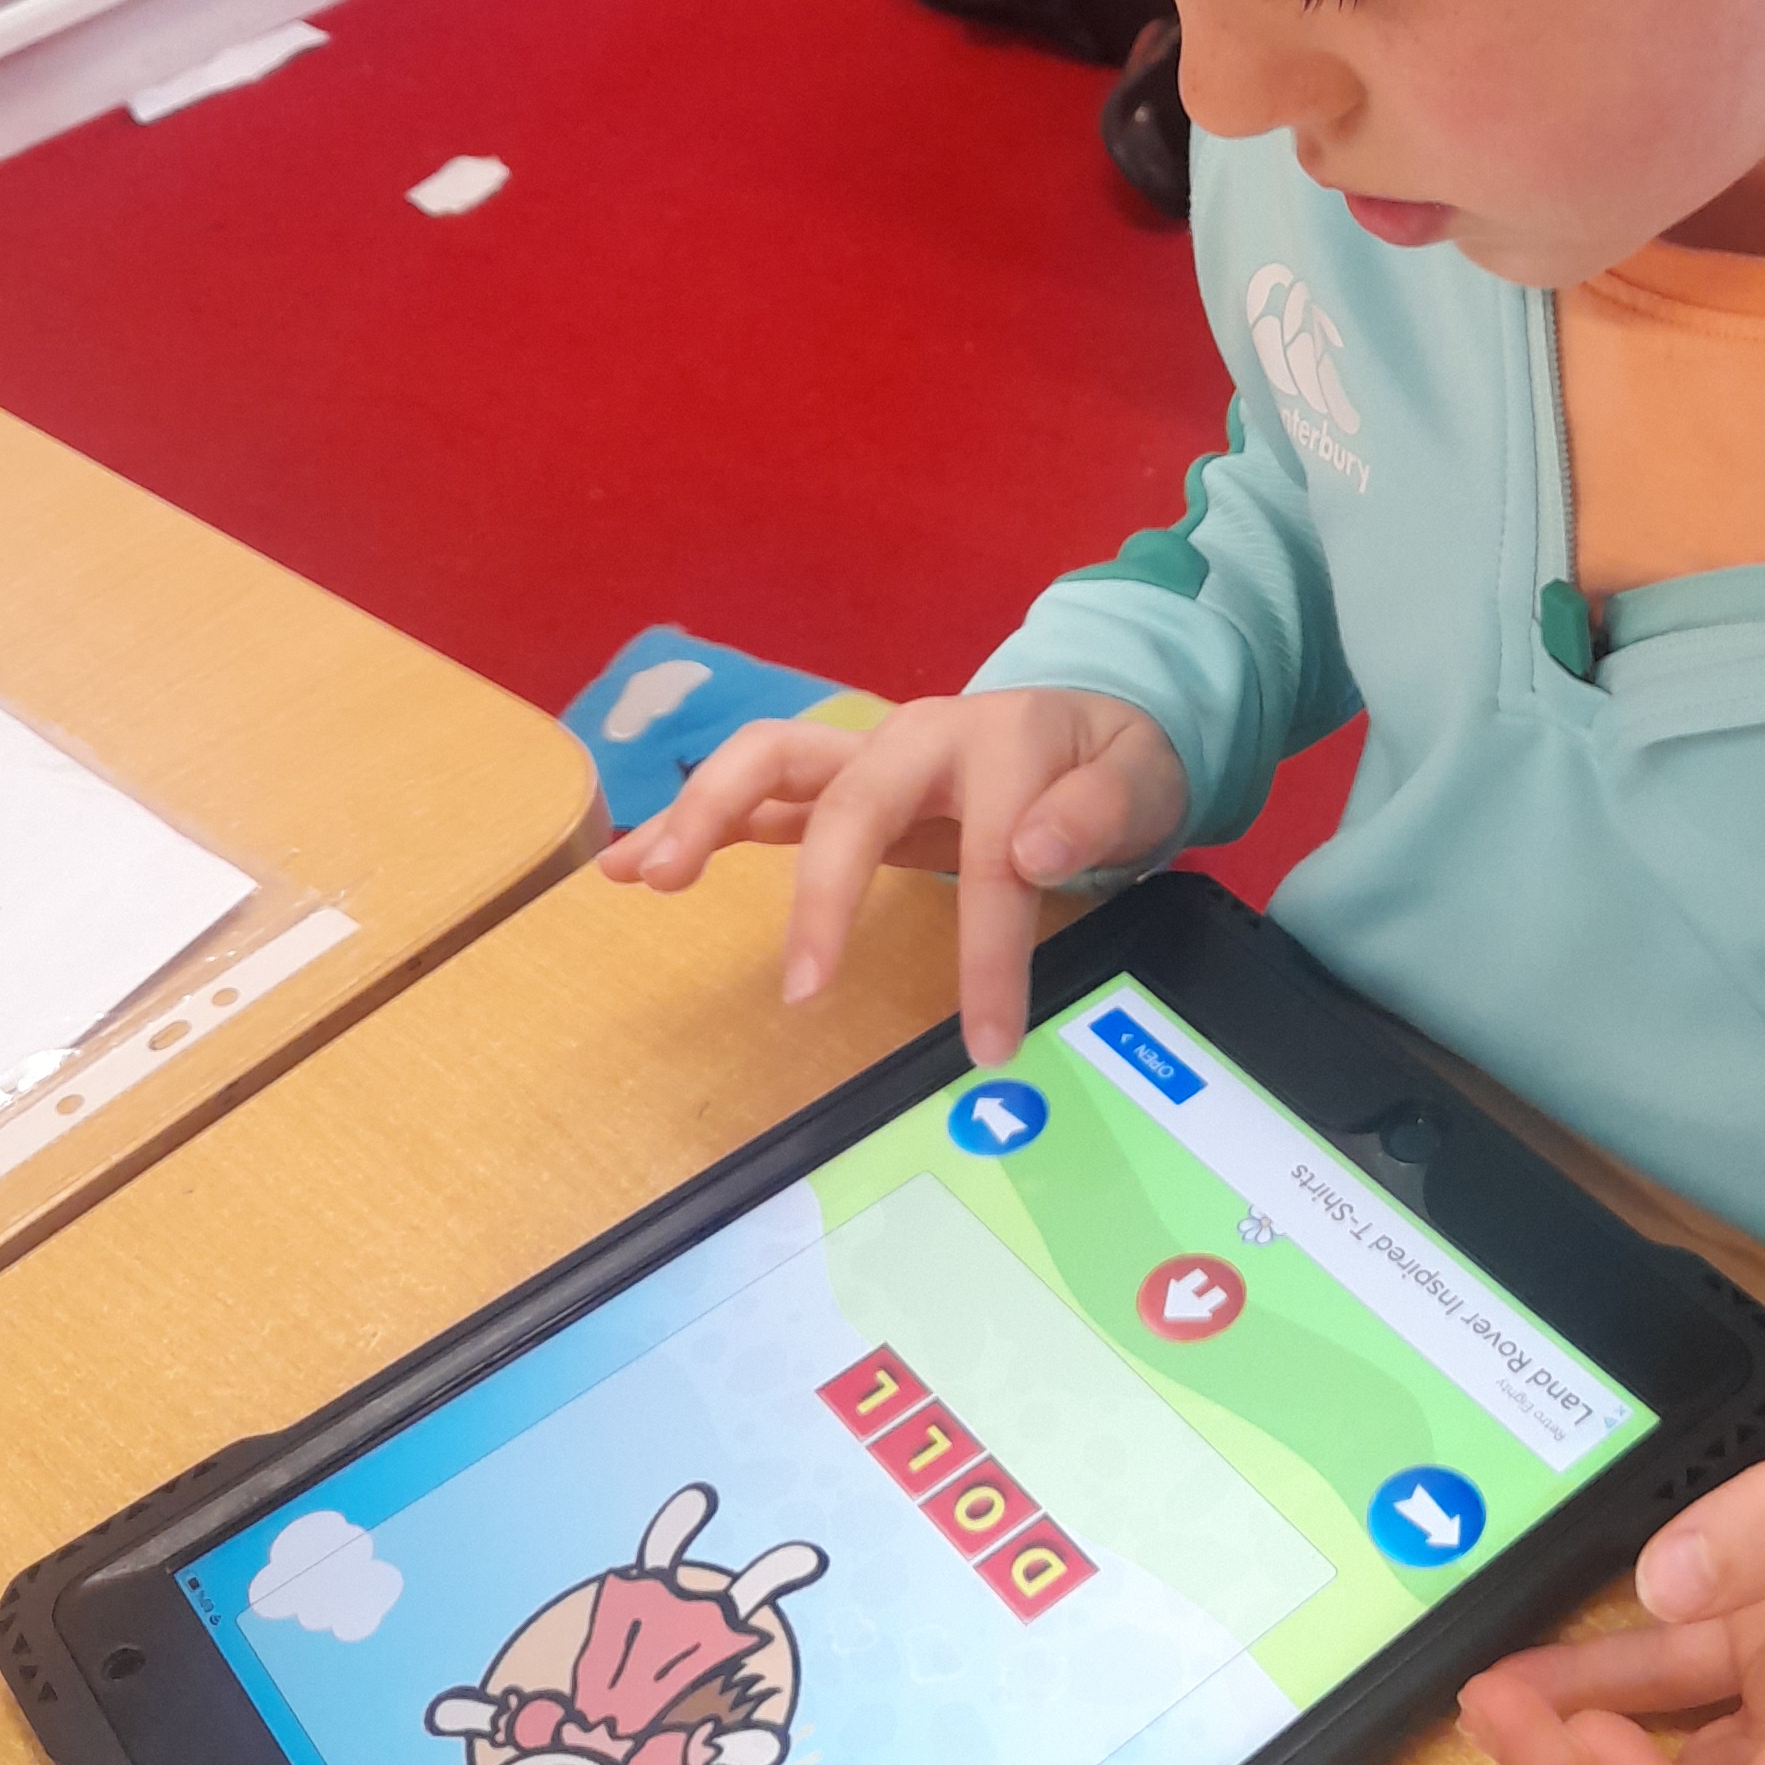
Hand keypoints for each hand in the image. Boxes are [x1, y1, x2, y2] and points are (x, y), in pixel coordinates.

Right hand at [597, 688, 1189, 1061]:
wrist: (1091, 719)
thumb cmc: (1113, 761)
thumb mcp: (1141, 778)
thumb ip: (1096, 810)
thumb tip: (1032, 851)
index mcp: (1003, 740)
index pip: (991, 855)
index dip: (987, 954)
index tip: (988, 1044)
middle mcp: (918, 736)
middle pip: (849, 798)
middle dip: (820, 892)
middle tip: (801, 989)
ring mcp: (868, 755)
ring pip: (769, 765)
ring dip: (704, 816)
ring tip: (647, 878)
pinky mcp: (836, 782)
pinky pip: (753, 796)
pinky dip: (688, 823)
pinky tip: (624, 865)